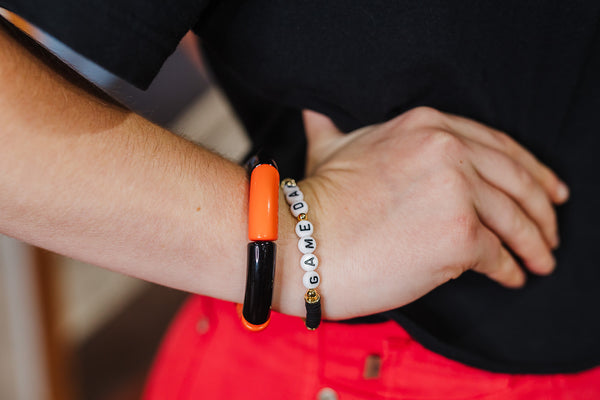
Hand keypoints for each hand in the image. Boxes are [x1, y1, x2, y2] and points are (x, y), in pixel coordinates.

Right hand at [299, 107, 568, 318]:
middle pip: (516, 181)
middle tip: (551, 231)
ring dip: (534, 244)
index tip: (548, 188)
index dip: (530, 169)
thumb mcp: (330, 149)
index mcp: (427, 126)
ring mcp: (456, 192)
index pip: (497, 145)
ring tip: (541, 261)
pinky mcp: (458, 236)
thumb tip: (314, 113)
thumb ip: (334, 127)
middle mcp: (448, 150)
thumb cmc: (316, 201)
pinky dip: (510, 269)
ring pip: (514, 220)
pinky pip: (497, 255)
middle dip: (542, 209)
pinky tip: (511, 276)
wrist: (302, 241)